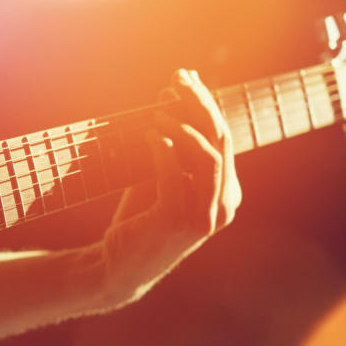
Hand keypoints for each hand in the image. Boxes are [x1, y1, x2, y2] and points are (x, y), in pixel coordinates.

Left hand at [95, 68, 239, 305]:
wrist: (118, 266)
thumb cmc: (140, 220)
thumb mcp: (162, 178)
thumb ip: (173, 146)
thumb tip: (172, 97)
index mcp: (227, 194)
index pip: (225, 139)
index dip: (207, 104)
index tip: (185, 79)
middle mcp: (223, 206)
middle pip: (220, 141)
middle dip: (200, 105)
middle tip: (178, 81)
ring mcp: (203, 217)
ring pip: (206, 156)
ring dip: (183, 126)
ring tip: (158, 110)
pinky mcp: (176, 222)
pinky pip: (174, 175)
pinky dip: (163, 149)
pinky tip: (149, 132)